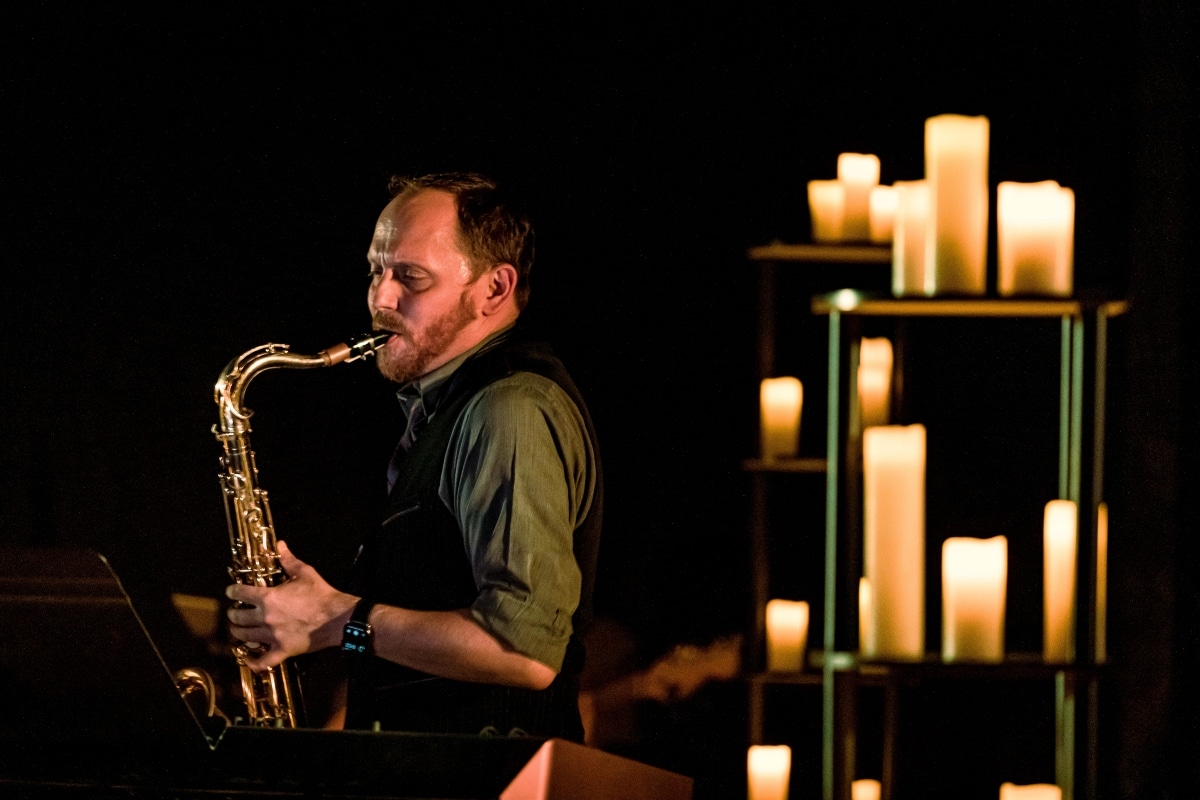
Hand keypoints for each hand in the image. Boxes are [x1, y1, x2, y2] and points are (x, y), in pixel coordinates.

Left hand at [225, 540, 357, 670]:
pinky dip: (253, 661)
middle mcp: (266, 617)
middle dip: (233, 613)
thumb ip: (288, 560)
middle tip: (235, 612)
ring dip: (238, 632)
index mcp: (268, 598)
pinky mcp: (282, 650)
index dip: (233, 591)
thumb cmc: (321, 595)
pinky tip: (248, 658)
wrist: (337, 618)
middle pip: (238, 617)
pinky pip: (262, 660)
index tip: (231, 592)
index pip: (240, 593)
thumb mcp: (305, 573)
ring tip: (239, 630)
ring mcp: (272, 636)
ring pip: (244, 637)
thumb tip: (280, 545)